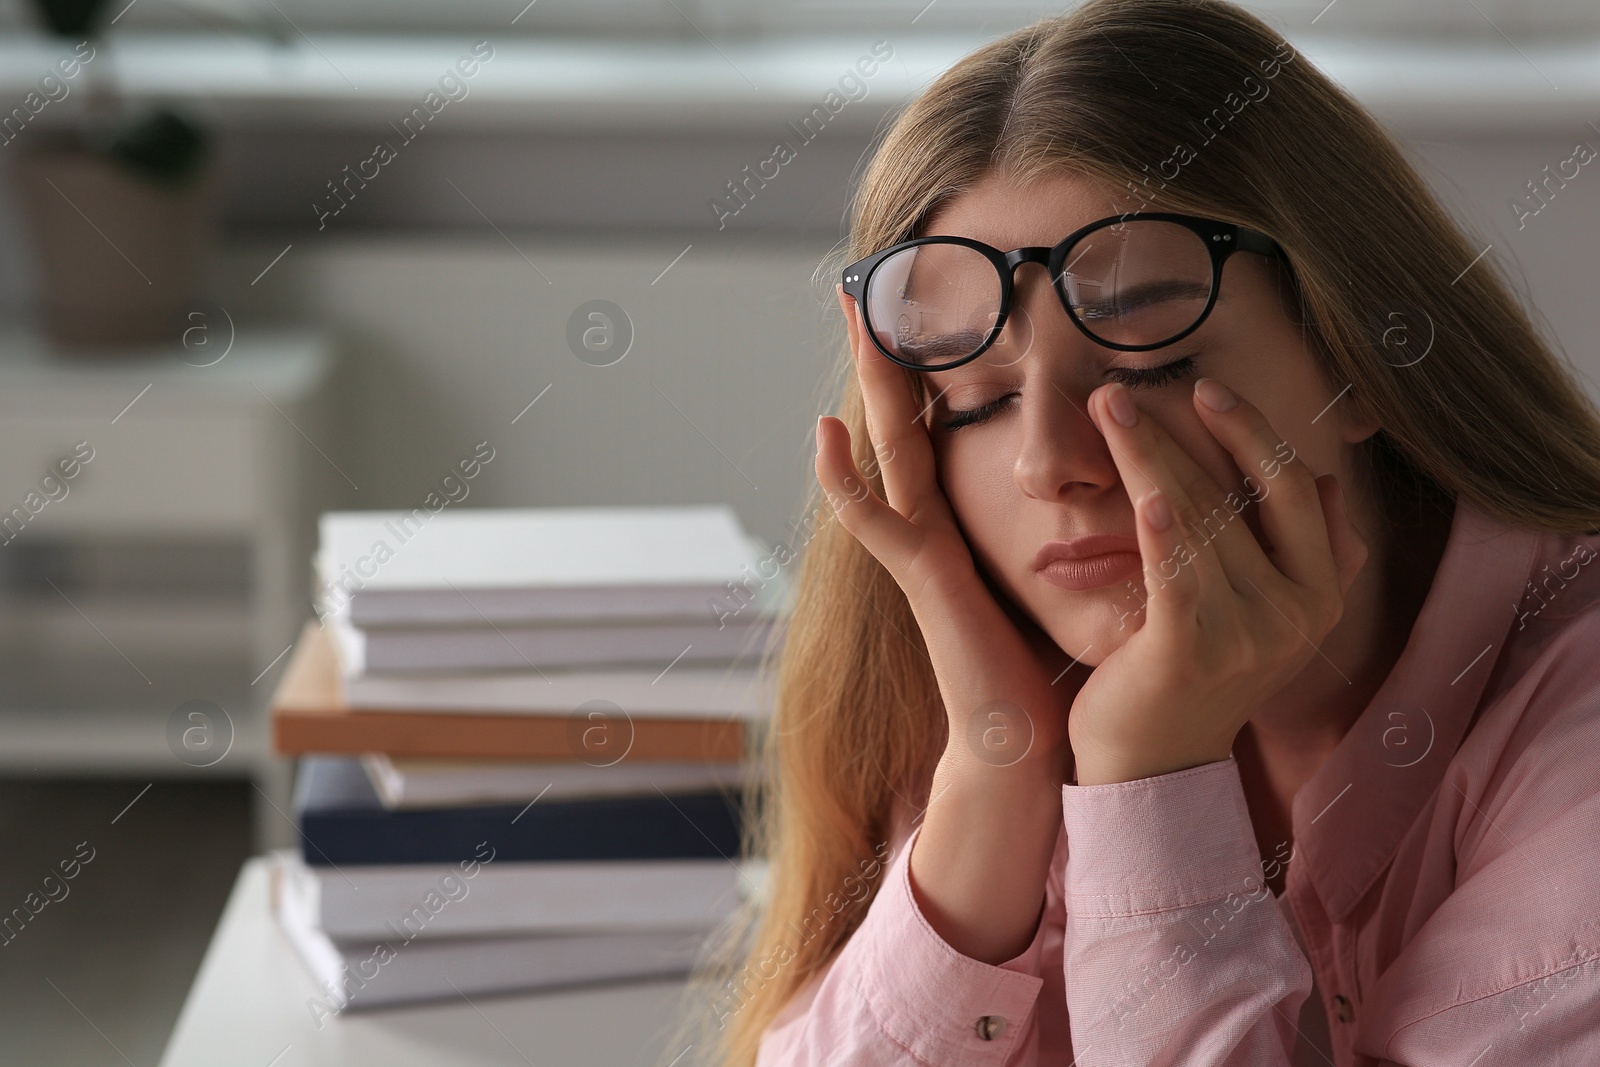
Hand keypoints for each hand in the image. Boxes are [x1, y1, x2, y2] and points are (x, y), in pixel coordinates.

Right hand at [815, 287, 1084, 782]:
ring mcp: (919, 552)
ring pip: (889, 451)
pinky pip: (877, 521)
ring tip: (855, 322)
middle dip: (888, 358)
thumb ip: (1065, 534)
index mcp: (961, 527)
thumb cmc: (1039, 671)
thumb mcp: (1054, 582)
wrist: (1020, 744)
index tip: (922, 315)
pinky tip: (826, 434)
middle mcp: (932, 530)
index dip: (928, 375)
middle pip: (906, 424)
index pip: (939, 432)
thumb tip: (1115, 486)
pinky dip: (845, 480)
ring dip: (868, 386)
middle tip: (862, 290)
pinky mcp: (922, 580)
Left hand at [1066, 377, 1368, 785]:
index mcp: (1322, 593)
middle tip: (1131, 388)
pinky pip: (1178, 574)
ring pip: (1200, 518)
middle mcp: (1299, 611)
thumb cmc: (1192, 675)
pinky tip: (1145, 493)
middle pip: (1246, 493)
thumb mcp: (1263, 614)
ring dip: (1149, 455)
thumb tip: (1326, 478)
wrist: (1152, 766)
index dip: (1255, 434)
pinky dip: (1162, 528)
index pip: (1297, 489)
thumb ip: (1298, 553)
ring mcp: (1250, 633)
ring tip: (1107, 409)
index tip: (1208, 392)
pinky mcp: (1192, 651)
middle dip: (1191, 431)